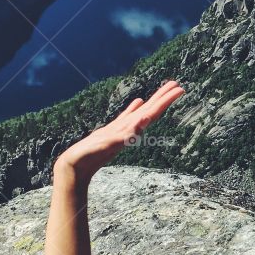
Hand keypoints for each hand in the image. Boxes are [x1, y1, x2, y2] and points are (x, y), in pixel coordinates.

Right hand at [53, 79, 185, 185]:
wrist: (74, 169)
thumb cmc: (89, 158)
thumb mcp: (109, 145)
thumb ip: (126, 134)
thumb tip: (144, 121)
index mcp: (130, 130)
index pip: (152, 112)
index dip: (166, 101)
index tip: (180, 89)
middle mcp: (128, 129)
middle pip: (150, 110)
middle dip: (163, 97)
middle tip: (178, 84)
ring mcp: (120, 130)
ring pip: (140, 112)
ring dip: (152, 101)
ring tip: (164, 90)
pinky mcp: (110, 132)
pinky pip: (126, 116)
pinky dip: (134, 108)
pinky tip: (139, 101)